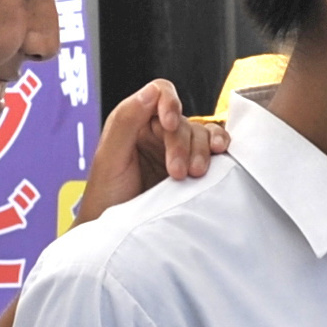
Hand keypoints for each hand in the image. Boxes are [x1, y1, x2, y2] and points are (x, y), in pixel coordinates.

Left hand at [77, 80, 224, 224]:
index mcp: (135, 121)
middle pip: (183, 120)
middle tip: (177, 172)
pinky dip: (220, 148)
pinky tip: (220, 156)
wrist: (120, 234)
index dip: (169, 103)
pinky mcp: (192, 167)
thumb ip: (126, 120)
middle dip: (182, 144)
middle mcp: (157, 131)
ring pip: (201, 134)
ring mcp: (177, 149)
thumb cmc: (106, 197)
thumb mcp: (110, 156)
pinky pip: (213, 148)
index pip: (159, 95)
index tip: (169, 124)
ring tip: (195, 174)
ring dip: (202, 151)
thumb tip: (151, 92)